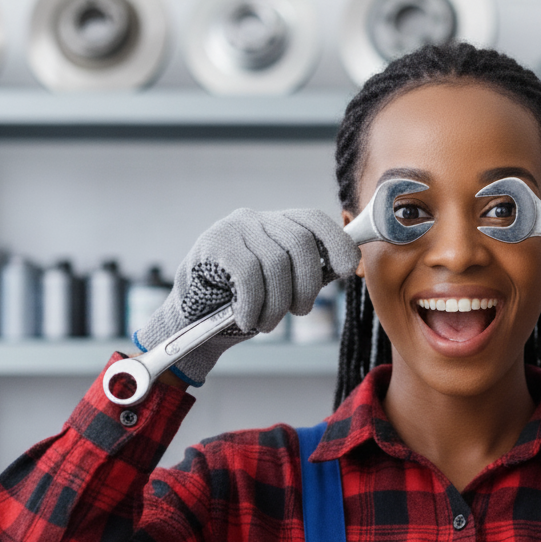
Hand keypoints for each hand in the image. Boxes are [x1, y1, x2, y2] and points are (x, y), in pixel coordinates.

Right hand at [135, 208, 359, 385]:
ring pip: (275, 263)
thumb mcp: (284, 287)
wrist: (192, 322)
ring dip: (277, 303)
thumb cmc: (243, 303)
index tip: (347, 268)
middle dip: (307, 285)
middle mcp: (256, 219)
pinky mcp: (213, 245)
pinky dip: (253, 304)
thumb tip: (347, 265)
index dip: (337, 243)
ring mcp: (233, 228)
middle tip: (299, 311)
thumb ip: (311, 274)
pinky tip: (246, 319)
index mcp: (278, 225)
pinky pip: (248, 275)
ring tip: (267, 322)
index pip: (315, 221)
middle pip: (300, 243)